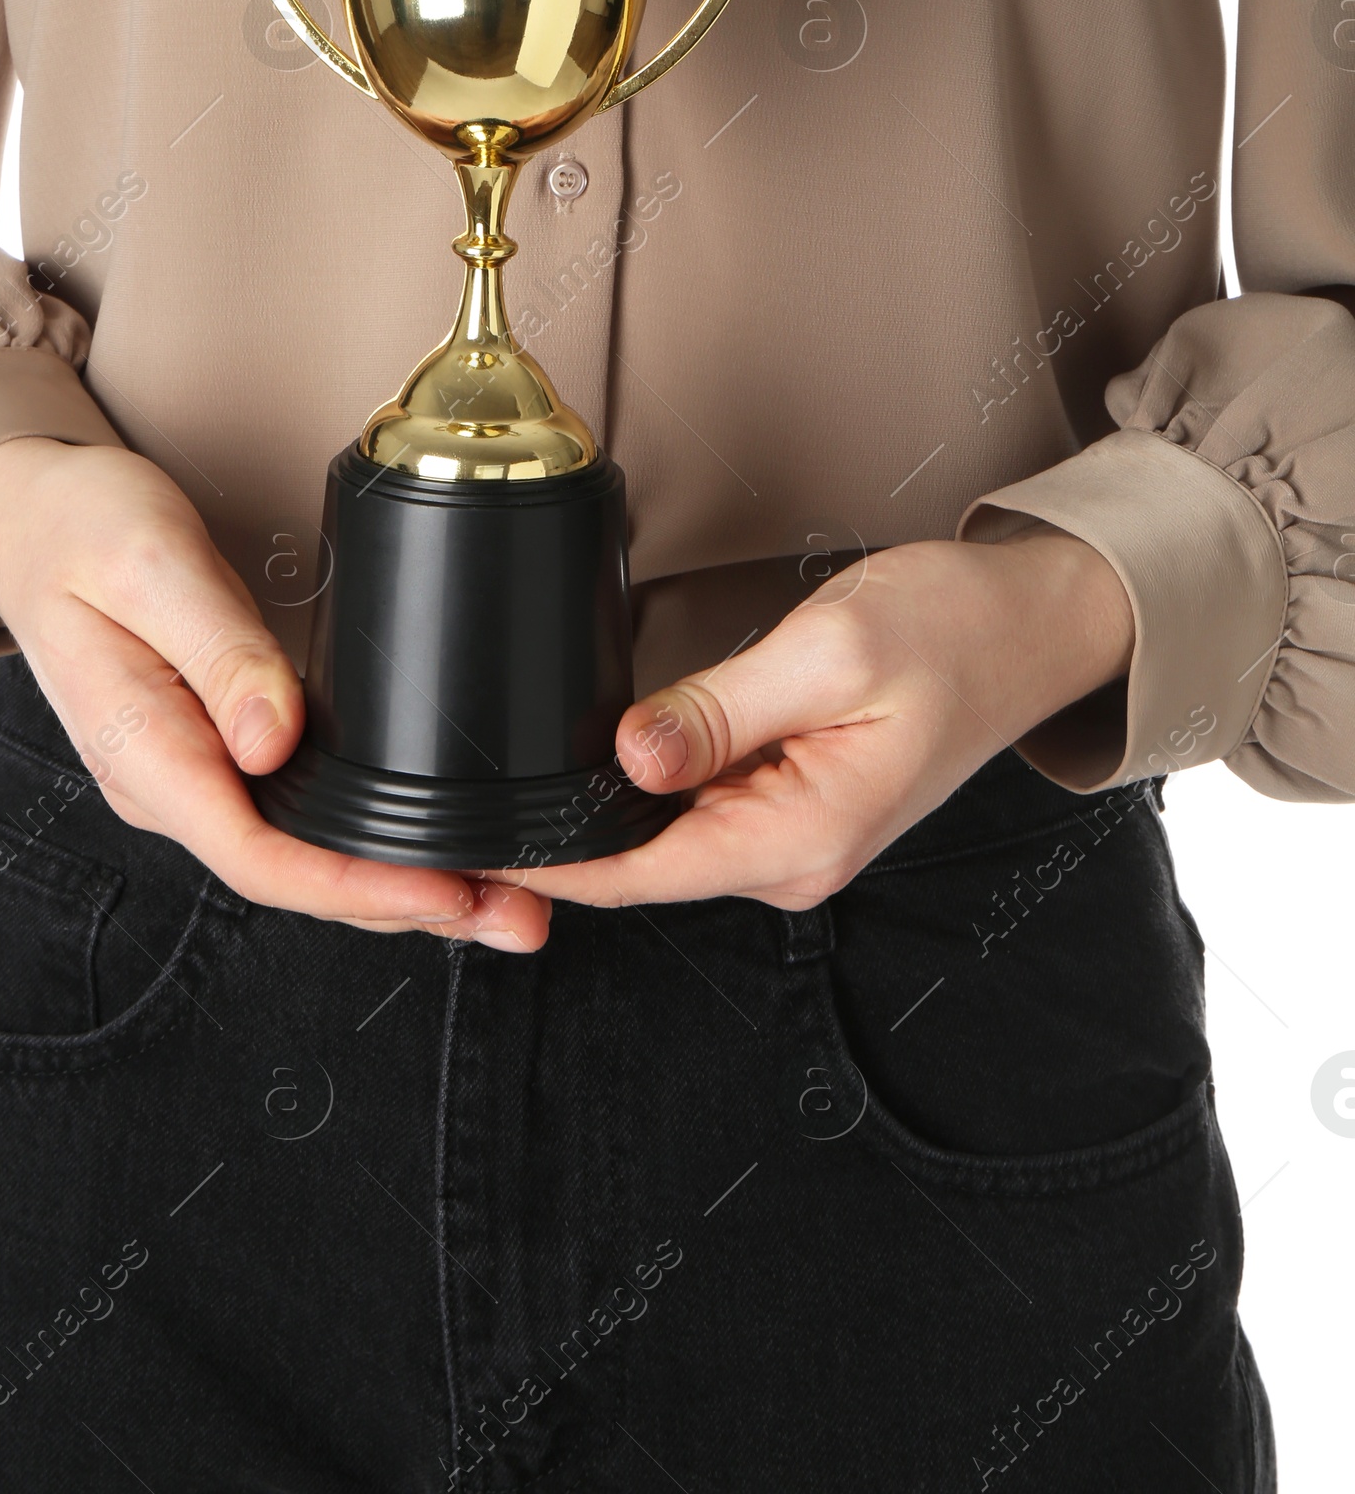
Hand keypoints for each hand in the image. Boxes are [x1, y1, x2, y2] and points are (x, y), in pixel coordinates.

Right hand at [0, 438, 549, 950]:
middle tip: (518, 912)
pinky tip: (433, 846)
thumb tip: (271, 740)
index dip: (359, 887)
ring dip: (400, 885)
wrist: (28, 515)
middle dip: (407, 905)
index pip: (261, 856)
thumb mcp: (150, 566)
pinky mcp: (217, 754)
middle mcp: (168, 787)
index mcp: (144, 755)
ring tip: (505, 896)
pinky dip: (370, 844)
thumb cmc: (83, 528)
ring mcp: (193, 776)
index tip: (447, 890)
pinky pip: (299, 821)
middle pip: (296, 878)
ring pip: (304, 859)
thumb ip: (216, 651)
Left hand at [515, 528, 1134, 911]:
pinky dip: (643, 789)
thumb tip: (628, 759)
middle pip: (641, 864)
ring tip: (516, 770)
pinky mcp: (792, 805)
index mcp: (801, 836)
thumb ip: (719, 710)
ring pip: (662, 837)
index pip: (640, 874)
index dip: (546, 863)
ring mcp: (793, 836)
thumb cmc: (950, 629)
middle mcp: (793, 858)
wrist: (1030, 625)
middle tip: (469, 795)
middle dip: (558, 840)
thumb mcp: (826, 652)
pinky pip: (696, 808)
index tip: (470, 842)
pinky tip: (602, 755)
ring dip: (597, 812)